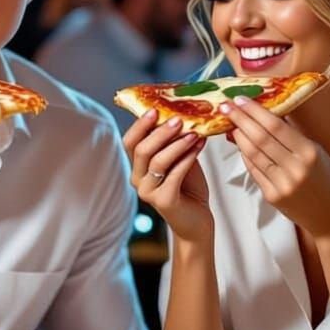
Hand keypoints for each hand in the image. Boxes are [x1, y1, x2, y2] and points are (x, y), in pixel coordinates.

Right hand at [122, 111, 210, 241]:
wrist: (197, 220)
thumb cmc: (189, 187)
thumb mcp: (179, 159)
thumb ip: (174, 142)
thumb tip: (181, 113)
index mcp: (138, 167)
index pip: (130, 142)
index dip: (140, 125)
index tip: (155, 109)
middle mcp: (138, 179)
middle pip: (141, 150)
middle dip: (160, 132)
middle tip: (178, 120)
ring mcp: (149, 192)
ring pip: (157, 161)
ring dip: (177, 144)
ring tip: (194, 133)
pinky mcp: (164, 202)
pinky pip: (174, 175)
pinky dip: (187, 158)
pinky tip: (199, 146)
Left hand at [220, 96, 329, 238]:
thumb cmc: (328, 181)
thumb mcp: (318, 152)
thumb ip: (293, 135)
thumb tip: (269, 112)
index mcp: (309, 153)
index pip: (276, 127)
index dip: (255, 111)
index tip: (241, 99)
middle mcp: (294, 169)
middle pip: (260, 138)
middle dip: (240, 119)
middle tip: (227, 106)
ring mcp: (281, 184)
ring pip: (252, 154)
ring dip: (239, 136)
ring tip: (230, 122)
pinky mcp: (271, 196)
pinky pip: (253, 170)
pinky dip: (245, 154)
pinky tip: (240, 143)